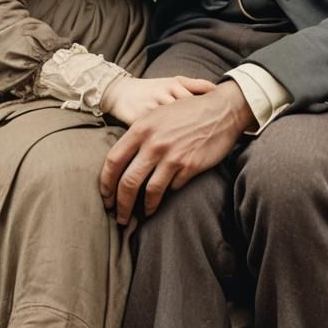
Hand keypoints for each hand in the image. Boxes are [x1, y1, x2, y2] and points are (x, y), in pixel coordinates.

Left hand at [99, 81, 253, 223]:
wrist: (221, 110)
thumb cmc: (187, 112)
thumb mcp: (157, 115)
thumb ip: (139, 135)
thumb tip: (122, 162)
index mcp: (141, 128)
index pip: (113, 161)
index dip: (106, 184)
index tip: (106, 197)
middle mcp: (154, 143)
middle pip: (128, 182)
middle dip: (121, 205)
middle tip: (121, 218)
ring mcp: (172, 155)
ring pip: (149, 191)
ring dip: (145, 208)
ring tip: (144, 215)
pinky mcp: (190, 166)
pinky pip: (173, 188)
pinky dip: (169, 194)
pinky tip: (167, 196)